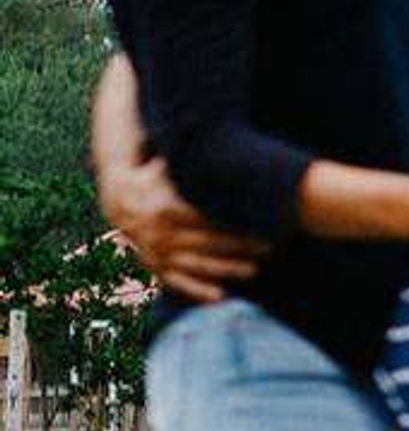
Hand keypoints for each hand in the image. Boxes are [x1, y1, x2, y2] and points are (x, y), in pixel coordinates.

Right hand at [102, 150, 264, 302]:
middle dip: (238, 247)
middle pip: (206, 242)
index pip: (206, 217)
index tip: (260, 223)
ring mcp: (158, 252)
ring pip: (196, 264)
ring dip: (225, 269)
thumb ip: (185, 159)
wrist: (117, 200)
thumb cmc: (151, 178)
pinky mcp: (155, 266)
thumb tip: (203, 132)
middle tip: (268, 248)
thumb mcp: (164, 166)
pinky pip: (178, 281)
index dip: (232, 222)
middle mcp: (162, 233)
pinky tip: (220, 298)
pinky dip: (197, 290)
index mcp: (166, 208)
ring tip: (253, 271)